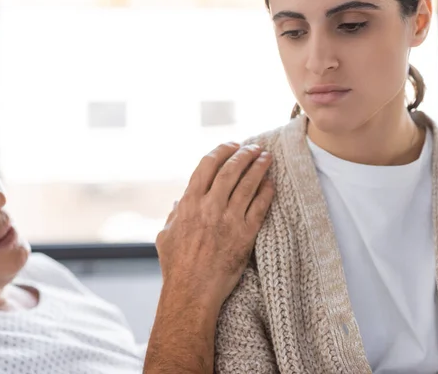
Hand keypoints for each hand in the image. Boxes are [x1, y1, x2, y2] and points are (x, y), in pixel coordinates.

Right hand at [155, 142, 273, 307]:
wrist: (192, 292)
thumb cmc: (177, 267)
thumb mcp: (166, 236)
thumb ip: (174, 215)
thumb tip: (180, 201)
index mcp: (189, 204)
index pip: (206, 166)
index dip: (221, 151)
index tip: (231, 145)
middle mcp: (209, 207)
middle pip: (230, 170)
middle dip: (244, 154)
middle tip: (254, 147)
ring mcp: (228, 220)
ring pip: (247, 184)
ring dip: (258, 167)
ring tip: (267, 157)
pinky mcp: (245, 235)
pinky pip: (260, 207)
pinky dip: (267, 191)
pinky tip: (272, 182)